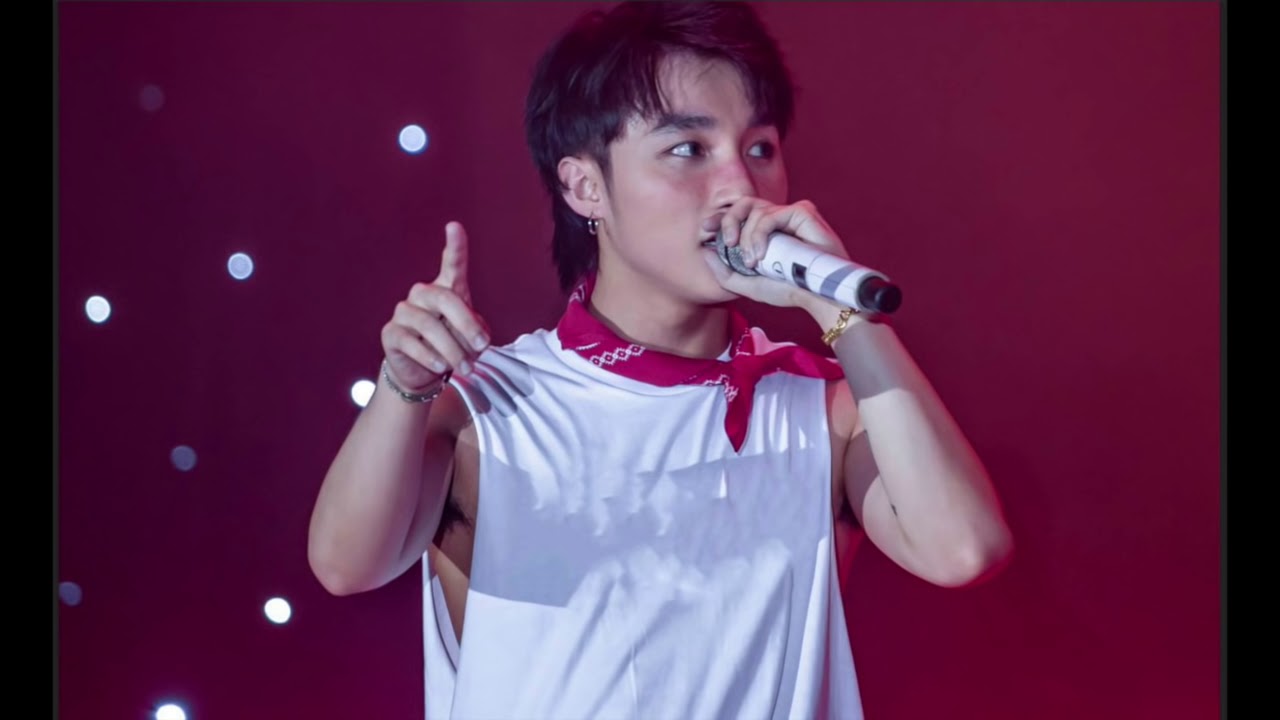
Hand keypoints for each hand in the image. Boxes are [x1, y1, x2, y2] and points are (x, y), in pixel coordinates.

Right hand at [380, 222, 490, 392]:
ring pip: (430, 326)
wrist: (423, 373)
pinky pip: (412, 343)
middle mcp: (423, 294)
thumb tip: (473, 337)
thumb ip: (475, 331)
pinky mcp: (390, 333)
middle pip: (445, 299)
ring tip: (465, 368)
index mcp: (446, 289)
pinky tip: (441, 366)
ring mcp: (404, 311)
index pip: (452, 264)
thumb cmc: (453, 347)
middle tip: (482, 347)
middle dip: (466, 325)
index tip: (454, 227)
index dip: (454, 246)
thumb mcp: (472, 339)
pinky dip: (432, 357)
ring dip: (453, 350)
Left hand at [701, 198, 851, 312]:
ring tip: (753, 261)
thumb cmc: (790, 290)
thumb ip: (725, 272)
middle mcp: (778, 220)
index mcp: (766, 232)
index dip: (720, 218)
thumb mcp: (749, 285)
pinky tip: (762, 255)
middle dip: (728, 220)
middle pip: (743, 204)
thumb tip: (705, 252)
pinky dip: (760, 234)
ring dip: (747, 237)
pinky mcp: (802, 212)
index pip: (739, 215)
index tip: (705, 231)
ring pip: (755, 210)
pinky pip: (771, 214)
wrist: (818, 297)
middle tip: (727, 243)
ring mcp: (790, 214)